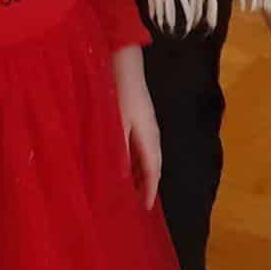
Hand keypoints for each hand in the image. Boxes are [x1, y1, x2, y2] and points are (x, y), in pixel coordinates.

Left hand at [114, 45, 160, 208]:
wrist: (123, 60)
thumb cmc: (118, 93)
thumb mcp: (116, 126)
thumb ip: (119, 152)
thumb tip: (121, 180)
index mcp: (149, 137)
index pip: (153, 171)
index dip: (150, 191)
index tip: (146, 210)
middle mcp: (152, 132)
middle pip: (154, 164)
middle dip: (149, 184)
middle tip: (139, 203)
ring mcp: (147, 122)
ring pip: (148, 155)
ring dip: (143, 172)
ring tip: (133, 188)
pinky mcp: (140, 114)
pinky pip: (142, 145)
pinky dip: (137, 159)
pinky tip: (126, 161)